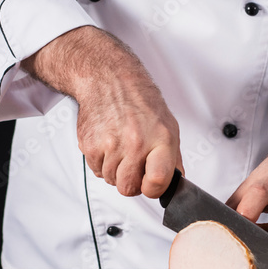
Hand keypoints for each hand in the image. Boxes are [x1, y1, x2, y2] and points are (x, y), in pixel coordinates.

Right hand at [23, 26, 181, 197]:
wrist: (109, 79)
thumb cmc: (140, 102)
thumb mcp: (168, 125)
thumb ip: (174, 158)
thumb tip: (178, 184)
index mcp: (160, 139)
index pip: (157, 181)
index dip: (153, 189)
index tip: (151, 183)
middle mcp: (135, 142)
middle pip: (129, 188)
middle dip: (131, 182)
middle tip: (133, 163)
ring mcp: (110, 144)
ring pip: (111, 180)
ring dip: (115, 170)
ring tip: (120, 148)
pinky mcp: (90, 145)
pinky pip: (96, 170)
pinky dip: (101, 162)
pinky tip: (108, 143)